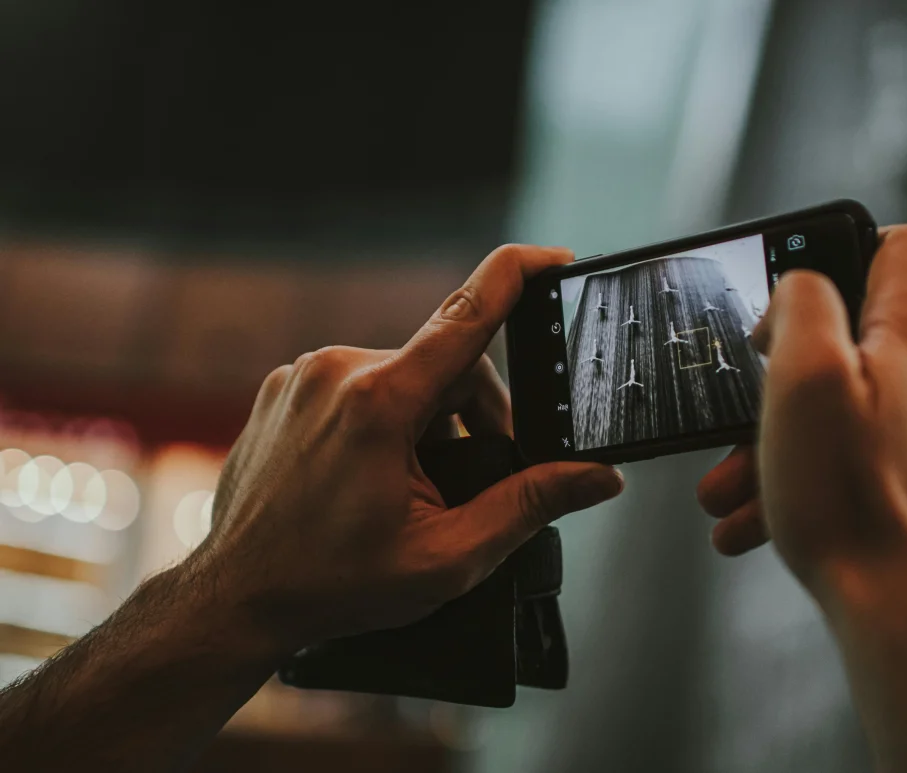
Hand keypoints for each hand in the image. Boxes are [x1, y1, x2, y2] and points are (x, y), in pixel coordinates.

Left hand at [186, 244, 623, 653]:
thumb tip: (598, 478)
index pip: (466, 316)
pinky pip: (357, 383)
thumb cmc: (336, 583)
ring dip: (428, 417)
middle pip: (445, 365)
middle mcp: (336, 370)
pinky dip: (383, 417)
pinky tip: (373, 472)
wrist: (237, 598)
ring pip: (402, 374)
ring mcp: (302, 376)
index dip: (517, 277)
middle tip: (475, 476)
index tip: (553, 258)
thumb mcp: (449, 556)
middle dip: (475, 414)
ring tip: (417, 485)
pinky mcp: (283, 388)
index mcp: (379, 402)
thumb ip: (530, 505)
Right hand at [699, 225, 906, 627]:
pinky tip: (760, 517)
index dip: (835, 251)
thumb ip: (800, 304)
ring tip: (730, 488)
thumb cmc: (855, 503)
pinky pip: (861, 456)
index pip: (899, 244)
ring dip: (780, 440)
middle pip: (854, 339)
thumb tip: (797, 288)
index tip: (788, 298)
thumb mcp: (803, 378)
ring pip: (848, 407)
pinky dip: (809, 476)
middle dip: (778, 380)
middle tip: (734, 418)